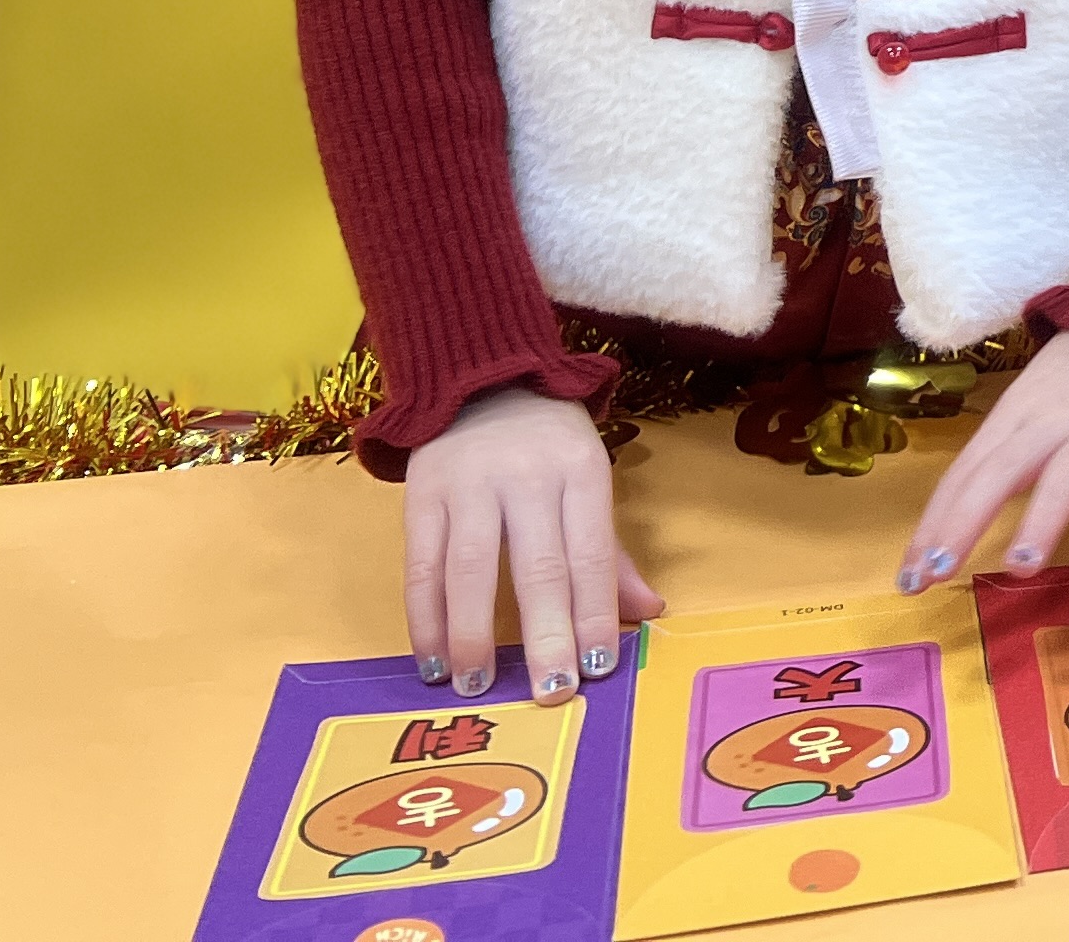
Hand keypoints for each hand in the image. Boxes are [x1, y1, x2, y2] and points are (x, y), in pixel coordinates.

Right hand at [402, 387, 664, 705]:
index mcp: (581, 472)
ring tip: (477, 685)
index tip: (597, 669)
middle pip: (538, 566)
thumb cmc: (548, 443)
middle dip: (546, 634)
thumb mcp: (590, 480)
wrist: (482, 378)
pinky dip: (424, 616)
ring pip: (470, 568)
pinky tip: (432, 657)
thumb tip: (647, 611)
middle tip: (549, 691)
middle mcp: (527, 477)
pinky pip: (421, 564)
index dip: (595, 613)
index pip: (592, 554)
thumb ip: (611, 552)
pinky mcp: (421, 494)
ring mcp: (469, 485)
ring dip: (472, 633)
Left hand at [896, 314, 1068, 594]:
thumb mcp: (1029, 403)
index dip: (935, 525)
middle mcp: (1049, 423)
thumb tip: (954, 523)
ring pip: (1064, 476)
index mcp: (1013, 417)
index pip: (964, 473)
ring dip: (1040, 522)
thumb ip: (1000, 457)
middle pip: (999, 472)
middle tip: (939, 572)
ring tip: (1020, 569)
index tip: (910, 577)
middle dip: (965, 522)